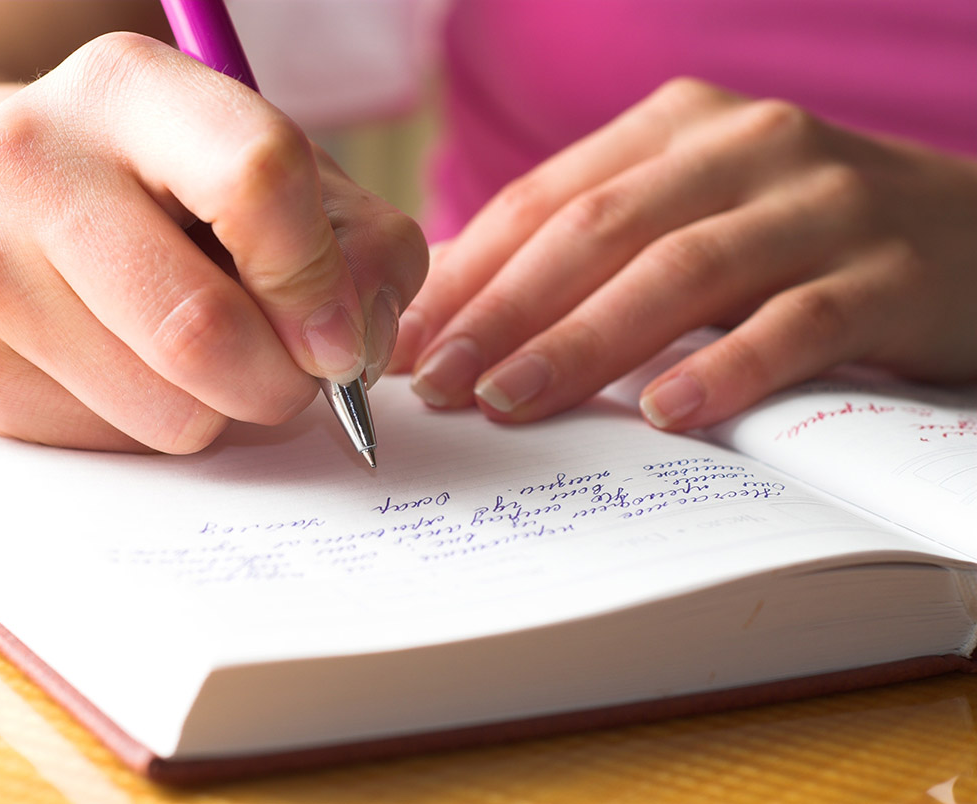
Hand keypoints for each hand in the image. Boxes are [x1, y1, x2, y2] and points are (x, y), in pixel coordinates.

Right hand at [0, 33, 425, 451]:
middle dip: (281, 381)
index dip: (320, 281)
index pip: (257, 182)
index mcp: (128, 86)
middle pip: (201, 330)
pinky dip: (153, 426)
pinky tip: (130, 366)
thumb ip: (358, 244)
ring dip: (219, 410)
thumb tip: (353, 347)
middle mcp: (28, 162)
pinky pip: (114, 447)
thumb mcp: (278, 176)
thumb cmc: (166, 189)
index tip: (339, 333)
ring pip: (167, 413)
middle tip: (289, 371)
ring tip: (196, 353)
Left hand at [389, 78, 976, 429]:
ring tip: (514, 400)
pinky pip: (797, 321)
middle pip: (598, 229)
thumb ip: (593, 249)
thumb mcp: (690, 217)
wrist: (973, 236)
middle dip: (505, 310)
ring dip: (586, 340)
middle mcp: (746, 147)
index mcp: (678, 128)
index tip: (404, 340)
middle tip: (438, 382)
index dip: (469, 271)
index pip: (546, 198)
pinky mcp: (890, 273)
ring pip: (682, 270)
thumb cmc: (797, 240)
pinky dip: (727, 366)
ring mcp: (822, 204)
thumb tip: (460, 311)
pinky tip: (666, 412)